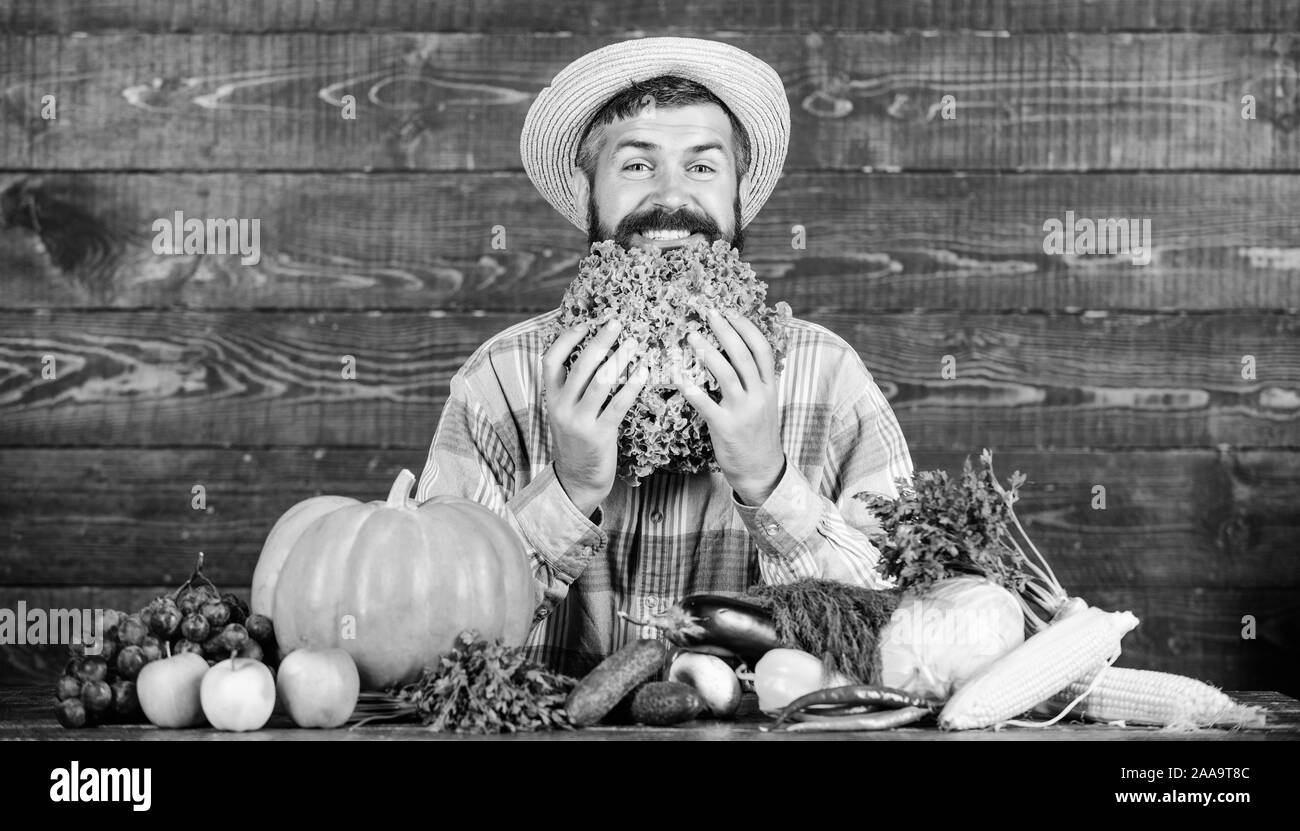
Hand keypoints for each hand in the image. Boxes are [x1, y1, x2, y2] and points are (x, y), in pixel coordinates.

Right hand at [541, 315, 649, 516]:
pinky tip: (644, 372)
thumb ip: (572, 386)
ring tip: (634, 343)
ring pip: (601, 382)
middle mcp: (561, 407)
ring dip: (620, 359)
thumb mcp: (565, 411)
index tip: (585, 324)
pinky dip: (632, 385)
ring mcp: (580, 422)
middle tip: (617, 323)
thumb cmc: (577, 439)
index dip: (566, 339)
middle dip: (600, 341)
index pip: (550, 360)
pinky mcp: (600, 435)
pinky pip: (619, 404)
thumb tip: (593, 350)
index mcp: (551, 398)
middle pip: (580, 365)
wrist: (577, 479)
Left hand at [670, 308, 785, 505]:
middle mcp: (759, 395)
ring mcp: (743, 412)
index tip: (730, 311)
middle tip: (708, 313)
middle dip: (725, 330)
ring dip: (708, 352)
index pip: (762, 348)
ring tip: (691, 336)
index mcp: (768, 386)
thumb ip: (754, 379)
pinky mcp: (726, 428)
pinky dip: (693, 390)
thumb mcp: (764, 403)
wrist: (762, 470)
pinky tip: (679, 377)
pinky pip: (707, 405)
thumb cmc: (757, 434)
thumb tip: (738, 351)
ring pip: (726, 374)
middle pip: (743, 355)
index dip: (746, 327)